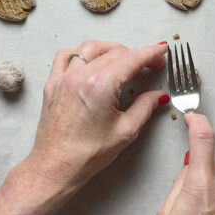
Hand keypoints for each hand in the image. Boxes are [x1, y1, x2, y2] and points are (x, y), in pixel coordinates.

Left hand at [24, 40, 168, 190]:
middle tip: (150, 63)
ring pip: (91, 48)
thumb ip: (145, 107)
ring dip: (111, 49)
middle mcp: (80, 76)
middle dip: (136, 54)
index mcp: (101, 86)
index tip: (161, 50)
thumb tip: (158, 96)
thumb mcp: (126, 131)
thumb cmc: (87, 154)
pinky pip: (66, 56)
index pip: (132, 59)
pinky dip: (82, 53)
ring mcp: (64, 78)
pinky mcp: (53, 84)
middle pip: (114, 52)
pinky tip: (91, 61)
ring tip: (124, 58)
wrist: (56, 166)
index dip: (151, 53)